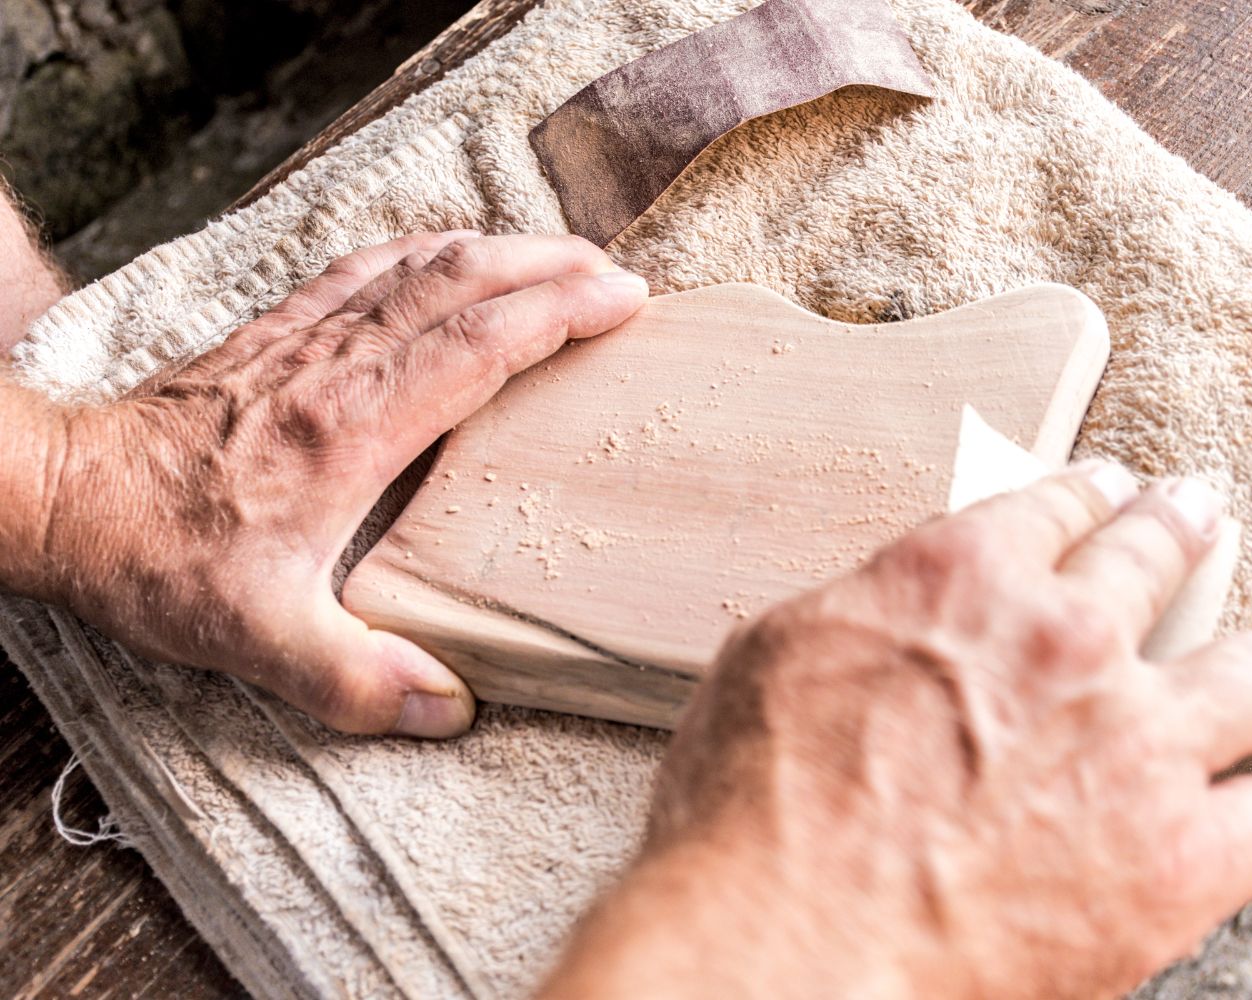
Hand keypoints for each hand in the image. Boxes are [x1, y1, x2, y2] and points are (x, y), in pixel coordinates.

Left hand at [14, 232, 647, 736]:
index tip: (625, 301)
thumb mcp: (256, 641)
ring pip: (419, 265)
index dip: (561, 314)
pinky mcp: (272, 332)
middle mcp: (337, 365)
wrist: (60, 499)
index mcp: (353, 427)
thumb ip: (355, 679)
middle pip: (464, 283)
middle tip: (618, 274)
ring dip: (499, 251)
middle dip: (552, 267)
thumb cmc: (157, 559)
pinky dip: (424, 252)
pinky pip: (364, 269)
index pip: (479, 344)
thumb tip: (448, 705)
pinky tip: (445, 254)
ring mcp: (303, 338)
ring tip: (557, 258)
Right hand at [542, 465, 1251, 998]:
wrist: (782, 943)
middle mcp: (1064, 639)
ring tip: (1232, 686)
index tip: (1108, 497)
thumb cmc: (751, 816)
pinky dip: (1247, 822)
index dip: (1089, 496)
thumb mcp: (780, 657)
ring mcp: (1135, 745)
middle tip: (1192, 519)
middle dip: (1180, 527)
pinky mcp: (1177, 858)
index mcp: (959, 578)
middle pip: (1162, 549)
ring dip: (1237, 677)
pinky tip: (1220, 828)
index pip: (1056, 504)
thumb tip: (900, 612)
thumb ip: (869, 613)